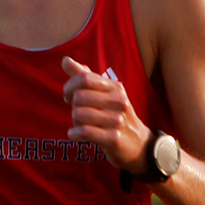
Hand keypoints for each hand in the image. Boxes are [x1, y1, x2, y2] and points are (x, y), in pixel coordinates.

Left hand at [62, 56, 150, 171]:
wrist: (139, 145)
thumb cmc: (116, 117)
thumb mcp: (105, 94)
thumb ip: (85, 77)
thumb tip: (65, 60)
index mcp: (115, 87)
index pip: (84, 78)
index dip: (70, 86)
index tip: (69, 95)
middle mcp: (118, 101)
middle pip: (79, 97)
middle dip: (73, 106)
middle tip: (78, 113)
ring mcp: (117, 120)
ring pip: (79, 114)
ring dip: (75, 122)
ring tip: (82, 125)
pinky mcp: (113, 138)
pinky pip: (84, 132)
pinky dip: (74, 134)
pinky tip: (76, 135)